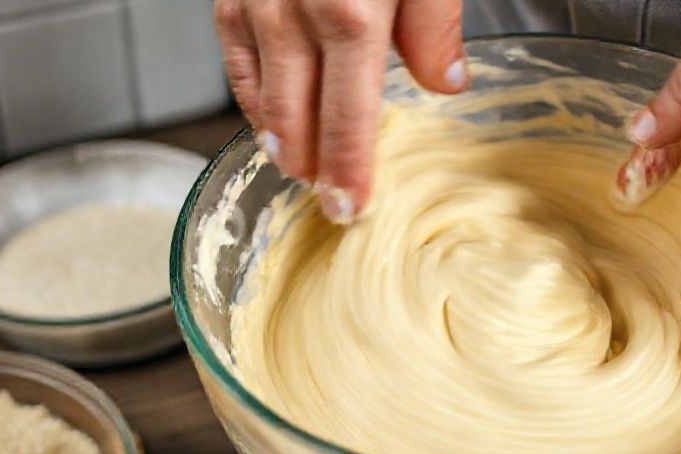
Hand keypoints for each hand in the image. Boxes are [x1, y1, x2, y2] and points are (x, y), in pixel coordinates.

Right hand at [214, 0, 467, 223]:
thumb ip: (434, 23)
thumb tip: (445, 83)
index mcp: (350, 13)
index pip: (347, 116)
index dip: (347, 169)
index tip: (350, 207)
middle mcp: (293, 13)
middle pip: (296, 118)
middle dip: (312, 169)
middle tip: (329, 203)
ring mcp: (257, 4)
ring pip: (261, 97)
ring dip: (281, 142)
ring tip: (301, 169)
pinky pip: (235, 63)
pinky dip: (251, 101)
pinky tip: (271, 120)